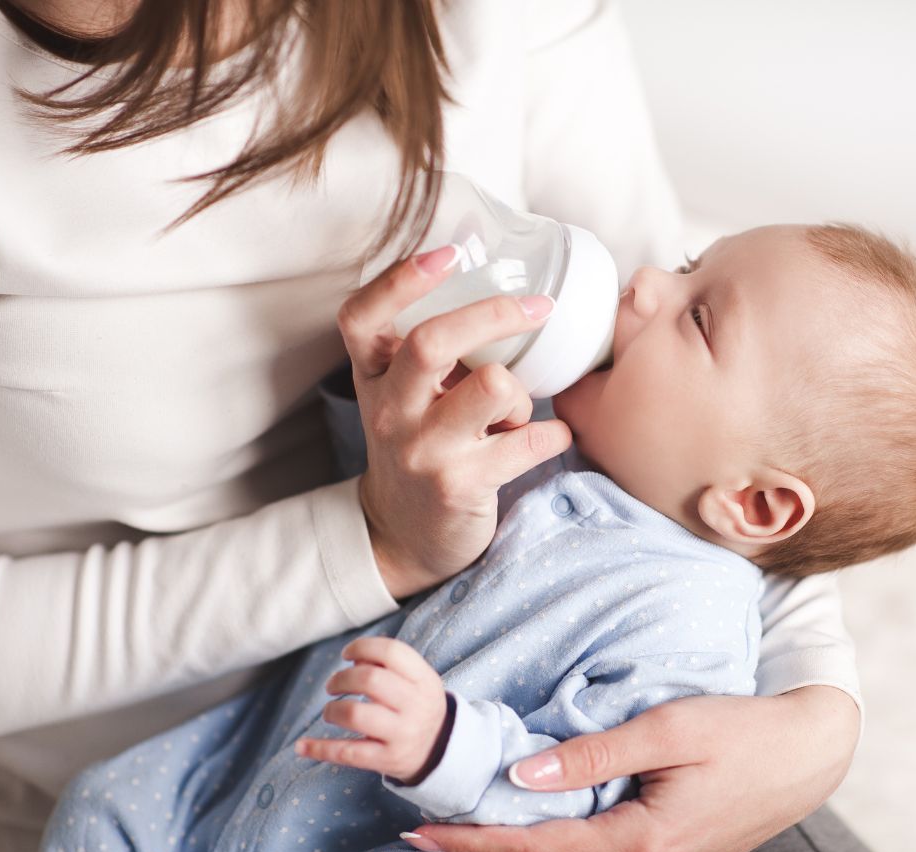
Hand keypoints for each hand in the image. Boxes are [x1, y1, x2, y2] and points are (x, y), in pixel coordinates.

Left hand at [295, 637, 448, 784]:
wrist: (439, 750)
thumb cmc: (417, 705)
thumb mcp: (416, 681)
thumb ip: (388, 664)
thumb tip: (354, 658)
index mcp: (425, 680)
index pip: (392, 652)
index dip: (362, 647)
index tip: (347, 654)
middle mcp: (416, 706)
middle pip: (370, 680)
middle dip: (341, 678)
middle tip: (333, 685)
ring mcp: (402, 734)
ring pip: (356, 714)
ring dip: (332, 710)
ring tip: (330, 712)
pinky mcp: (387, 760)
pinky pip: (347, 753)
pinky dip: (320, 749)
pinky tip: (302, 746)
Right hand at [338, 244, 572, 598]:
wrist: (405, 533)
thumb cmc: (419, 445)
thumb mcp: (404, 395)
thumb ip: (431, 350)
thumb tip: (503, 288)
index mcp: (374, 377)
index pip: (362, 317)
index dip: (400, 280)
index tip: (449, 254)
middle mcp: (390, 410)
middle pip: (431, 342)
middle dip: (493, 315)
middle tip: (537, 308)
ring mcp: (423, 450)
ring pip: (493, 387)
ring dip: (522, 394)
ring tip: (518, 414)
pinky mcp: (460, 485)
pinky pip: (530, 442)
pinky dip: (554, 435)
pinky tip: (550, 439)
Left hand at [404, 687, 859, 851]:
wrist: (806, 754)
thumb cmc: (740, 732)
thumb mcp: (667, 727)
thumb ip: (594, 753)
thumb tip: (525, 772)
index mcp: (645, 841)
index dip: (478, 842)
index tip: (430, 829)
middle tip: (433, 838)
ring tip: (471, 842)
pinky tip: (534, 846)